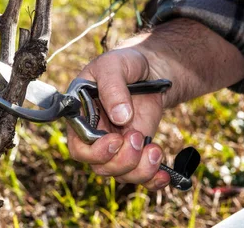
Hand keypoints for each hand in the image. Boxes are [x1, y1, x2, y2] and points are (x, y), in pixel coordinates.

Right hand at [67, 47, 171, 189]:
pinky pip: (140, 175)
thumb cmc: (125, 62)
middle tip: (138, 136)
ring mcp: (117, 145)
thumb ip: (112, 86)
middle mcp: (96, 135)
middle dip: (122, 160)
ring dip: (139, 170)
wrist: (151, 68)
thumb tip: (120, 117)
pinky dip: (152, 180)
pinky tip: (164, 175)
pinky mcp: (136, 150)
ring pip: (121, 174)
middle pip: (100, 166)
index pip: (79, 146)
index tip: (117, 139)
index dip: (96, 151)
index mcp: (81, 115)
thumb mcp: (114, 65)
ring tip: (155, 150)